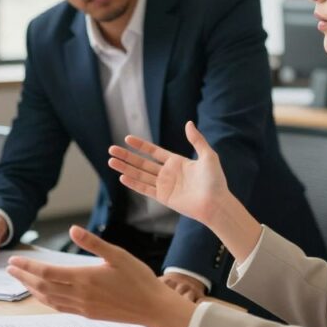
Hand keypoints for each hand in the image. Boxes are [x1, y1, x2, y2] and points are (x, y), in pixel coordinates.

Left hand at [7, 226, 196, 326]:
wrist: (153, 307)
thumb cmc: (139, 279)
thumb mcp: (118, 254)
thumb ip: (93, 243)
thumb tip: (74, 229)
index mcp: (85, 278)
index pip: (47, 272)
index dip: (29, 267)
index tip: (15, 261)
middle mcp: (80, 295)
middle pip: (43, 287)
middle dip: (24, 277)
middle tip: (10, 269)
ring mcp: (83, 307)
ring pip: (49, 299)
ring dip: (32, 289)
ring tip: (21, 280)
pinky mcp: (88, 314)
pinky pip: (60, 308)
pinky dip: (47, 300)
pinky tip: (43, 295)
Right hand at [108, 121, 231, 225]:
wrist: (216, 203)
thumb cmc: (215, 180)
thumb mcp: (208, 155)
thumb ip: (196, 140)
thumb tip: (188, 123)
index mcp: (177, 162)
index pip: (153, 151)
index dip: (140, 145)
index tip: (127, 138)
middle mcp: (168, 173)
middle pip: (142, 162)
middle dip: (126, 156)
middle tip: (111, 149)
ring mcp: (164, 186)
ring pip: (140, 175)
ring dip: (125, 168)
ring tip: (111, 161)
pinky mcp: (163, 197)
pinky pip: (145, 189)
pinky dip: (133, 183)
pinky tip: (122, 177)